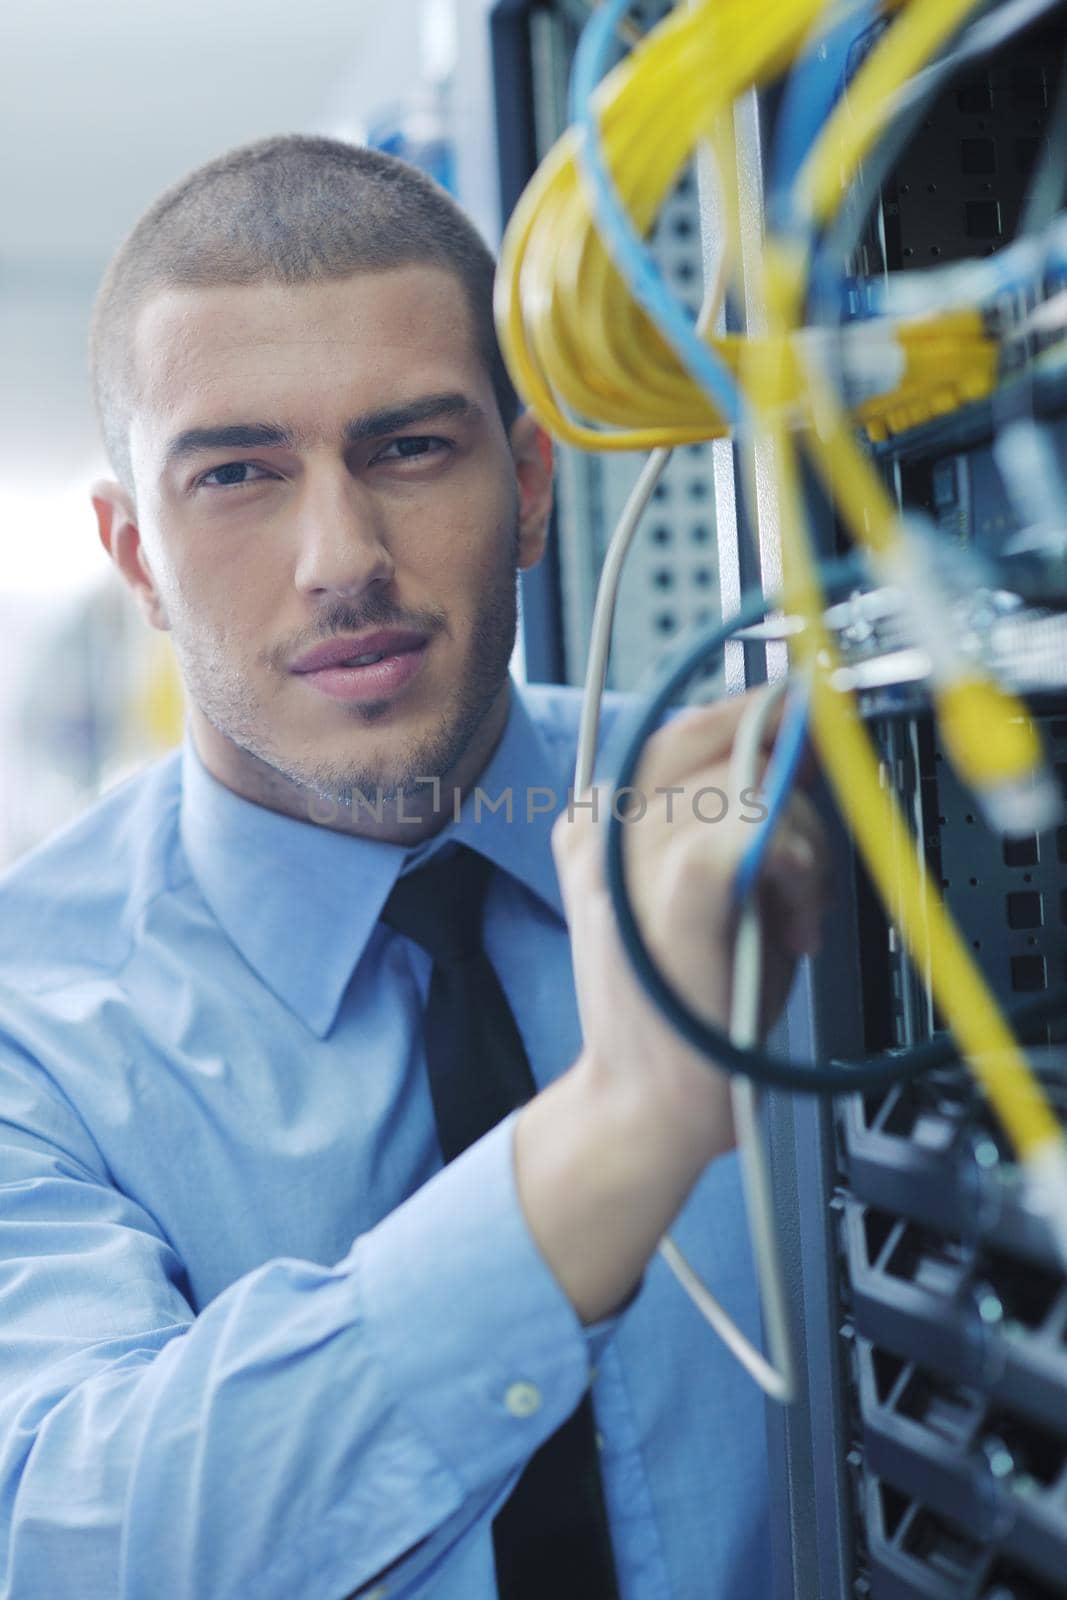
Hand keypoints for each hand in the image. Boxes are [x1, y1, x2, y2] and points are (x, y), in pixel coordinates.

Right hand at [551, 690, 828, 1167]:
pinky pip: (760, 834)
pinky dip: (798, 874)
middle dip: (786, 793)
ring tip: (788, 919)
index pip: (679, 729)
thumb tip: (790, 746)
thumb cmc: (684, 1008)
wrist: (647, 1107)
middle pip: (718, 744)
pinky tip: (791, 924)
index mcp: (595, 825)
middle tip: (801, 866)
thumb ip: (729, 817)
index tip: (800, 724)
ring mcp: (629, 860)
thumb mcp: (702, 891)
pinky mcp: (671, 896)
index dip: (750, 720)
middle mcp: (600, 831)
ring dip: (801, 850)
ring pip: (752, 788)